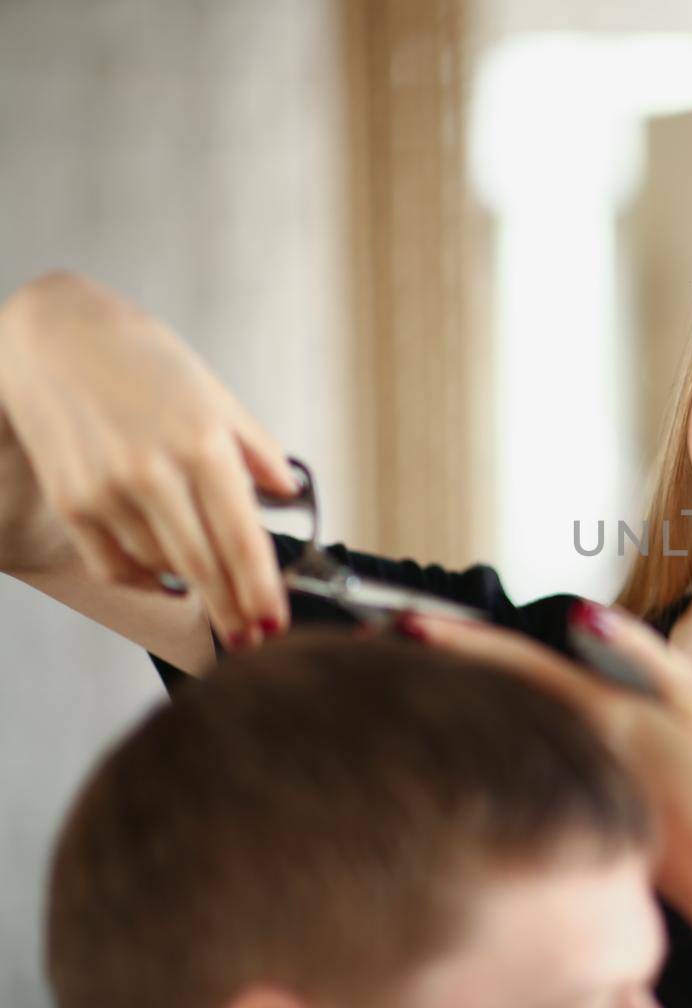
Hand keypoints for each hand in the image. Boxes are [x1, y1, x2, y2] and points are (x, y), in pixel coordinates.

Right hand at [0, 272, 299, 645]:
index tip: (276, 623)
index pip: (242, 539)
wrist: (53, 335)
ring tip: (215, 596)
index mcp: (201, 444)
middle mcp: (153, 472)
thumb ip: (256, 449)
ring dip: (192, 589)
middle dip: (233, 609)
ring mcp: (107, 491)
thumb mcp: (214, 393)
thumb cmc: (141, 358)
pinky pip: (114, 565)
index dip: (261, 591)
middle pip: (203, 566)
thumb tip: (287, 492)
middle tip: (253, 637)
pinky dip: (144, 580)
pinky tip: (165, 581)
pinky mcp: (72, 501)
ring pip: (162, 568)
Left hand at [403, 602, 691, 941]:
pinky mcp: (595, 817)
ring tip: (435, 679)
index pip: (514, 666)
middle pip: (500, 703)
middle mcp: (577, 759)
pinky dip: (512, 743)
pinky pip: (541, 766)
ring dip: (474, 707)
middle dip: (447, 673)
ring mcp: (582, 793)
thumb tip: (584, 614)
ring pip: (517, 737)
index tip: (403, 622)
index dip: (457, 640)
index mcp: (603, 719)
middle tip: (393, 643)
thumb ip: (645, 656)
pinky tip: (505, 736)